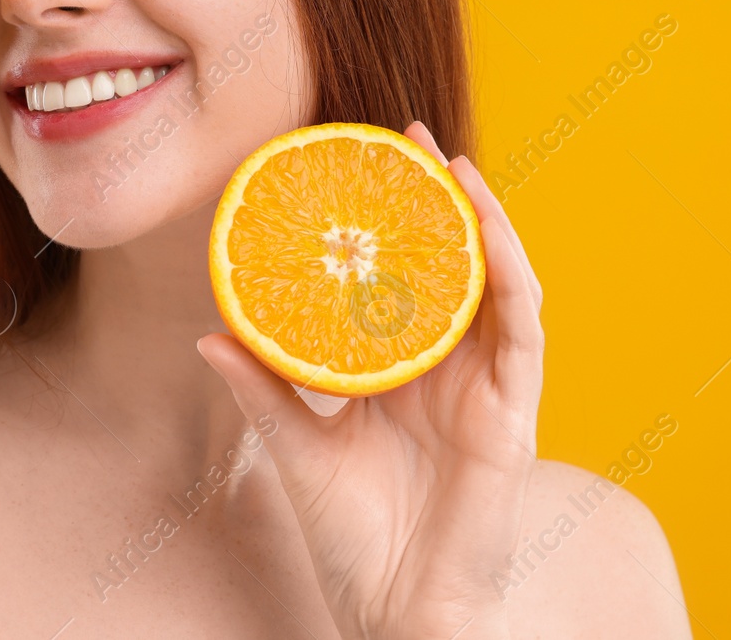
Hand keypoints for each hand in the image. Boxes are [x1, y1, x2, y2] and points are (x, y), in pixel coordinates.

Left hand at [199, 121, 543, 639]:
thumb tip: (209, 333)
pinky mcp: (512, 413)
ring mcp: (486, 389)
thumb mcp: (297, 451)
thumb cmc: (353, 541)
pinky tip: (487, 228)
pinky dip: (509, 272)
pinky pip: (522, 329)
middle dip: (440, 200)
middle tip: (409, 137)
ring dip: (482, 218)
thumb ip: (265, 392)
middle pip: (455, 267)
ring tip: (452, 163)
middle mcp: (450, 371)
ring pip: (498, 283)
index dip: (394, 225)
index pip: (406, 281)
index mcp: (404, 375)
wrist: (395, 614)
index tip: (361, 166)